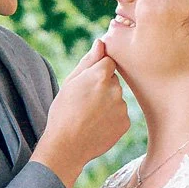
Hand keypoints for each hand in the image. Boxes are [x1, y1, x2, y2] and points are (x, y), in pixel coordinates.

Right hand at [33, 40, 129, 187]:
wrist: (67, 146)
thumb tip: (101, 42)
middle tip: (85, 104)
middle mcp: (115, 88)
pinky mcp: (125, 123)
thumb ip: (89, 61)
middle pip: (113, 81)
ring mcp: (122, 106)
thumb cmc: (63, 112)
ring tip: (90, 117)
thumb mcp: (70, 82)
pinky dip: (111, 120)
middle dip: (102, 88)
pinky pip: (120, 115)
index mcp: (100, 74)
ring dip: (107, 104)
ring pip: (117, 99)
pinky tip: (97, 126)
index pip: (108, 62)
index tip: (87, 86)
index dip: (96, 73)